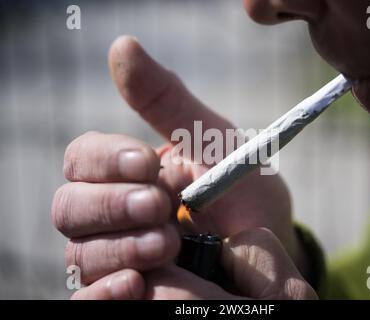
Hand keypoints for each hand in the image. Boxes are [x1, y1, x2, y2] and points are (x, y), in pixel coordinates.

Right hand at [52, 36, 309, 294]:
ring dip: (118, 246)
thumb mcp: (212, 140)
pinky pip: (88, 296)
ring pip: (79, 252)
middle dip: (111, 205)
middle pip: (69, 208)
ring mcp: (116, 253)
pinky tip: (133, 284)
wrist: (266, 240)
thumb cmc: (239, 185)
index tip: (147, 163)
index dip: (105, 160)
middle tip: (158, 205)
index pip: (82, 160)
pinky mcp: (131, 288)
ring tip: (168, 243)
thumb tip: (121, 45)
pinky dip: (104, 291)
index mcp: (124, 171)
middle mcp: (110, 212)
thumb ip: (167, 101)